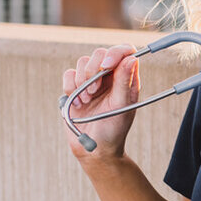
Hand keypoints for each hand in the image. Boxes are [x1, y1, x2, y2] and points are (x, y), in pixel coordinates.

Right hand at [61, 45, 139, 160]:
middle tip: (94, 91)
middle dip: (93, 70)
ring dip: (81, 82)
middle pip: (100, 53)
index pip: (124, 51)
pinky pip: (68, 74)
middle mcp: (109, 76)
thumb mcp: (122, 107)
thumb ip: (124, 82)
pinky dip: (70, 87)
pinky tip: (78, 104)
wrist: (93, 149)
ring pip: (82, 62)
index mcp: (126, 78)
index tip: (107, 65)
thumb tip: (131, 58)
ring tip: (87, 101)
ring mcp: (91, 81)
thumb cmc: (113, 131)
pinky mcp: (75, 88)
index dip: (115, 52)